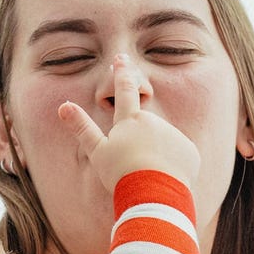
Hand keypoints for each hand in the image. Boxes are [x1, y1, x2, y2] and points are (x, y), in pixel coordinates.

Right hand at [59, 54, 199, 193]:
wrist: (153, 193)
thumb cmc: (121, 174)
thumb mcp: (98, 152)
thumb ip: (82, 128)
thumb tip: (63, 106)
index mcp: (130, 119)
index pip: (125, 90)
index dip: (122, 74)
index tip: (122, 59)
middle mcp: (154, 121)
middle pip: (145, 128)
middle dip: (142, 143)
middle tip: (134, 166)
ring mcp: (173, 134)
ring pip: (163, 143)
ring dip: (156, 155)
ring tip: (149, 174)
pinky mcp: (189, 149)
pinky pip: (180, 156)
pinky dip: (173, 165)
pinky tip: (165, 177)